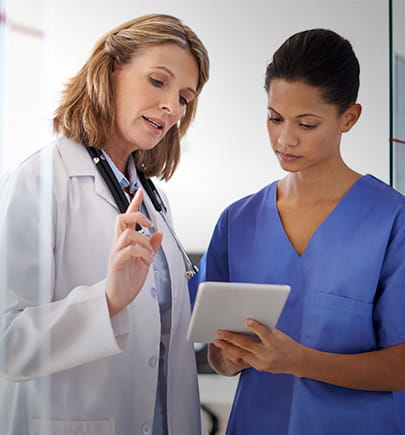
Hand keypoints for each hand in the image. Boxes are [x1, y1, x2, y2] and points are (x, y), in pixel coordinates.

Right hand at [105, 188, 161, 316]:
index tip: (139, 192)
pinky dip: (142, 252)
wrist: (118, 298)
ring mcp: (117, 253)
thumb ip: (151, 246)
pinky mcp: (117, 263)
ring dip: (144, 240)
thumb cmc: (127, 279)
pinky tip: (147, 260)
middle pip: (122, 218)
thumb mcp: (145, 260)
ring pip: (127, 233)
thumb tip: (159, 234)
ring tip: (150, 252)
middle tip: (149, 224)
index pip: (128, 218)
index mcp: (125, 242)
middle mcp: (119, 244)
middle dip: (137, 215)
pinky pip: (129, 250)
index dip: (134, 204)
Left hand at [213, 319, 304, 375]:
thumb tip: (247, 322)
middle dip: (231, 338)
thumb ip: (265, 330)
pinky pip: (245, 358)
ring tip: (217, 341)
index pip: (264, 334)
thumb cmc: (286, 343)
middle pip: (247, 345)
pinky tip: (226, 347)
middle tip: (219, 332)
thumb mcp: (279, 334)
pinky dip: (235, 352)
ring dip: (228, 347)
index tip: (246, 320)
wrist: (296, 362)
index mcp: (275, 343)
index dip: (255, 327)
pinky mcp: (259, 367)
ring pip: (242, 353)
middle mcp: (268, 354)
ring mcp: (262, 362)